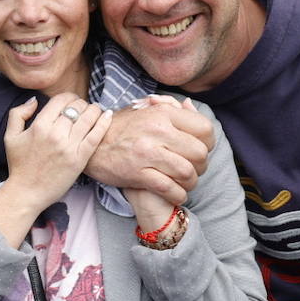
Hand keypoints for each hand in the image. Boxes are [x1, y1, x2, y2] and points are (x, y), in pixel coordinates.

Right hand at [4, 94, 111, 203]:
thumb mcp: (10, 136)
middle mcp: (55, 134)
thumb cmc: (19, 166)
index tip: (71, 101)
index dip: (69, 97)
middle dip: (81, 104)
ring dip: (94, 110)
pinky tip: (107, 116)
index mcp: (39, 126)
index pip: (61, 100)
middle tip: (83, 108)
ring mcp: (69, 147)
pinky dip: (103, 123)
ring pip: (88, 118)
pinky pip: (96, 136)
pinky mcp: (79, 159)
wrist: (27, 193)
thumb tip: (34, 100)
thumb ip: (18, 113)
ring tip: (95, 111)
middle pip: (76, 108)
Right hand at [83, 99, 212, 205]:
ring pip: (187, 172)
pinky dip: (178, 195)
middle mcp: (157, 130)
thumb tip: (189, 105)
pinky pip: (169, 188)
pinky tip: (176, 194)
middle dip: (202, 166)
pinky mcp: (138, 173)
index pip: (204, 128)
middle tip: (194, 169)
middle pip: (200, 153)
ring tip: (186, 183)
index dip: (208, 143)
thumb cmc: (121, 128)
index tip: (201, 149)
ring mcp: (147, 153)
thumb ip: (169, 108)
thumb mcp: (145, 110)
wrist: (91, 144)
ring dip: (191, 183)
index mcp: (163, 113)